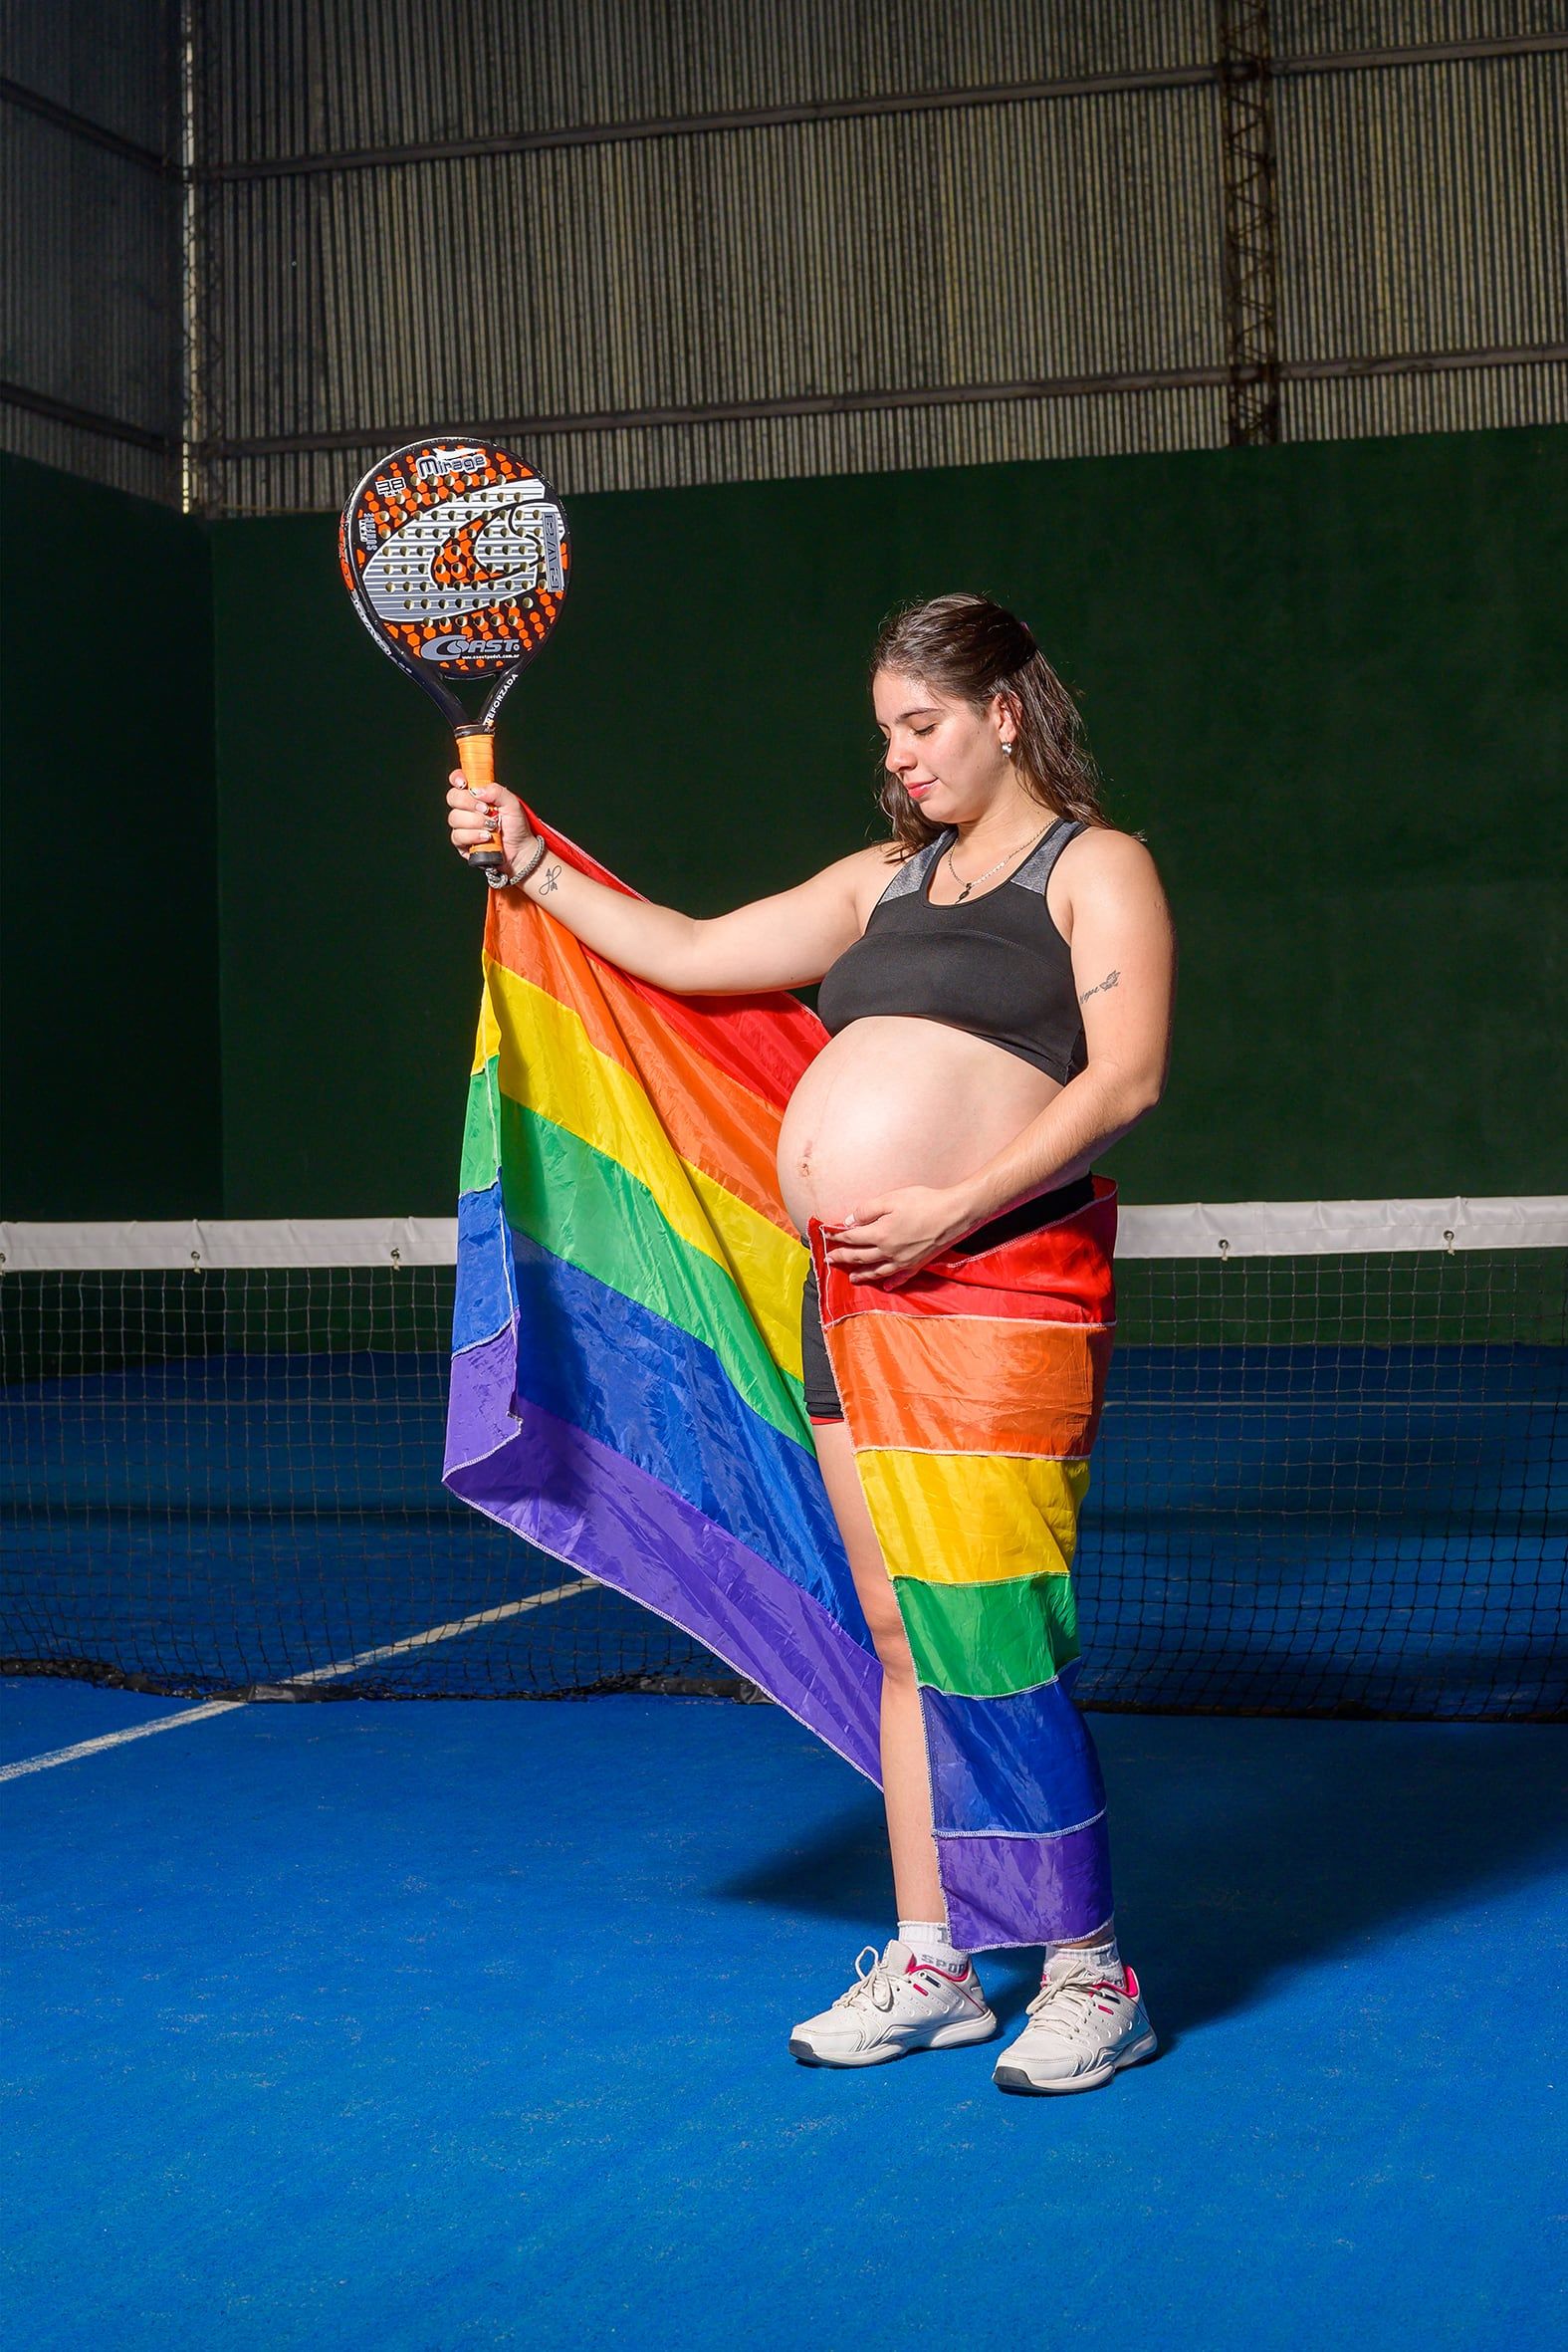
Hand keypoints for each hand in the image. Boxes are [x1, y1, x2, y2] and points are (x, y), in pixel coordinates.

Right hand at [446, 769, 535, 873]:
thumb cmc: (516, 827)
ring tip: (492, 827)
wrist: (520, 850)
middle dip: (469, 803)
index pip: (458, 780)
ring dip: (475, 822)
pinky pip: (457, 836)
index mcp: (478, 795)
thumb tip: (478, 790)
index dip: (457, 778)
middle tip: (486, 810)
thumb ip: (497, 791)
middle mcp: (468, 808)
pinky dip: (473, 836)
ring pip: (454, 818)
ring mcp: (463, 825)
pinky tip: (486, 838)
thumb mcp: (512, 804)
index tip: (464, 784)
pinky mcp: (462, 842)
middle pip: (453, 797)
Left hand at [822, 1185, 969, 1286]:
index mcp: (880, 1234)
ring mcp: (903, 1261)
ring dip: (861, 1274)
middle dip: (843, 1257)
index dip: (838, 1237)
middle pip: (859, 1257)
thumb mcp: (891, 1199)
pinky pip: (900, 1277)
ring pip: (876, 1271)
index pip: (852, 1237)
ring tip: (851, 1277)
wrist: (954, 1214)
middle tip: (830, 1259)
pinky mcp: (917, 1264)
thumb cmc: (923, 1202)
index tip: (828, 1236)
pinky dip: (891, 1283)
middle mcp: (888, 1251)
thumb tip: (849, 1221)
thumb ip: (867, 1210)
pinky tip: (886, 1286)